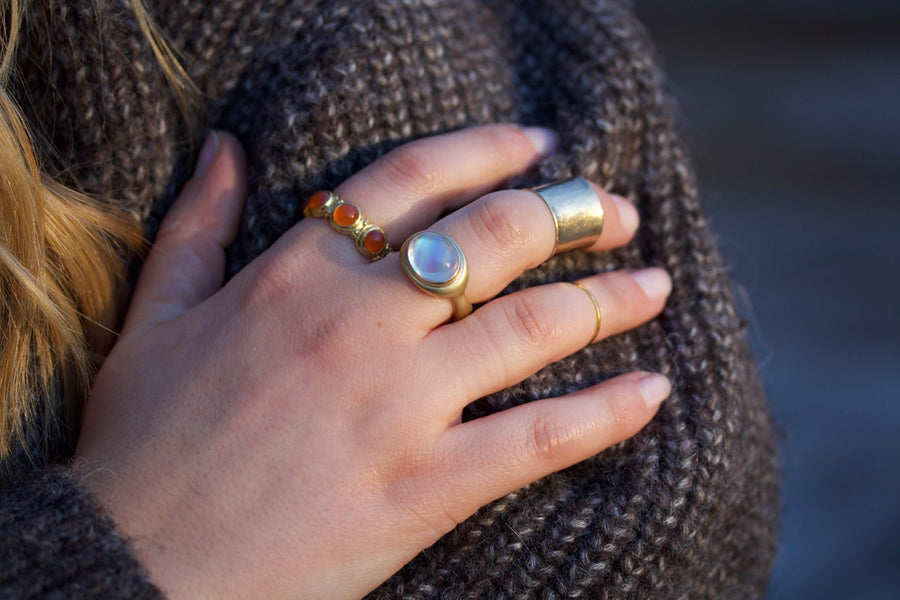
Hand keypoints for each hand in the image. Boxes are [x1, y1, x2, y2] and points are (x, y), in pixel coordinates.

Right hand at [75, 125, 671, 599]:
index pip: (412, 180)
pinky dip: (606, 413)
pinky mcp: (423, 488)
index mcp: (295, 275)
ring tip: (655, 284)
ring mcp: (397, 406)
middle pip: (493, 238)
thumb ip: (196, 224)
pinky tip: (653, 391)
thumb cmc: (139, 443)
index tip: (543, 147)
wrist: (131, 565)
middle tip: (618, 212)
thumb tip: (225, 147)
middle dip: (572, 213)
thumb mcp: (155, 316)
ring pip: (531, 329)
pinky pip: (538, 439)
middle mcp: (358, 325)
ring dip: (609, 300)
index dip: (489, 151)